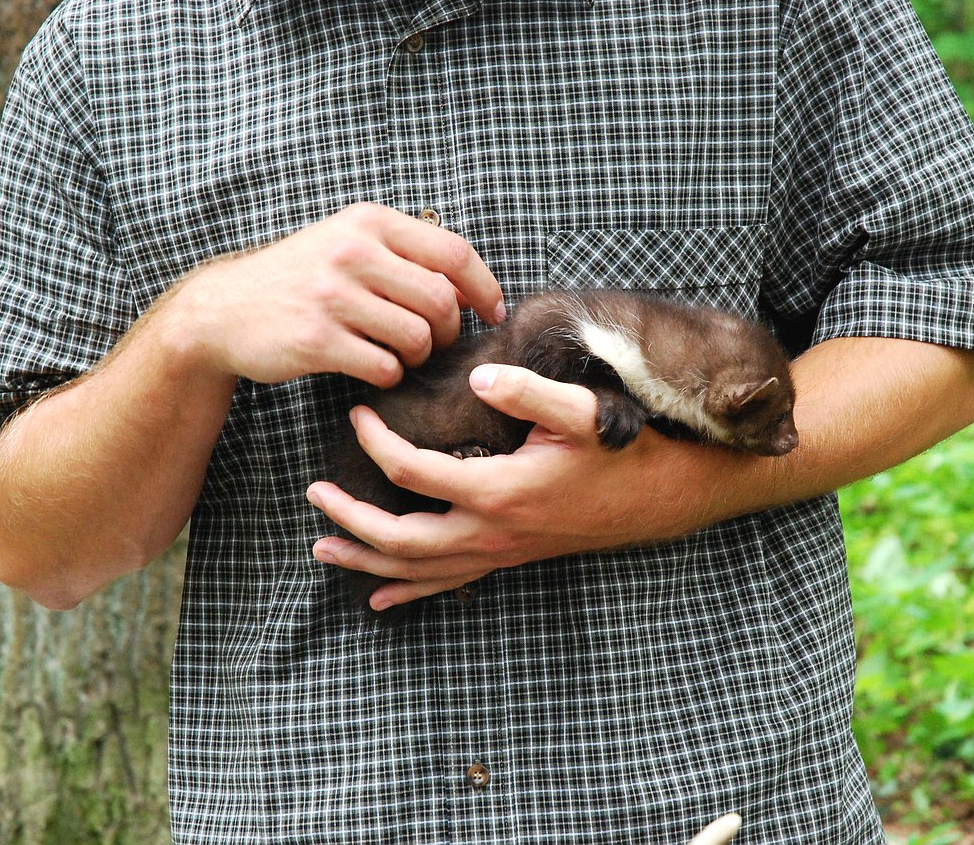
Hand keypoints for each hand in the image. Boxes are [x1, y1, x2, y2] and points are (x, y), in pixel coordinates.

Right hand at [160, 202, 504, 386]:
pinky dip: (388, 375)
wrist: (222, 310)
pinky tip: (371, 367)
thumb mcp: (346, 241)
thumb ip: (402, 252)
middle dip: (447, 331)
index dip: (484, 287)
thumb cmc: (300, 279)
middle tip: (432, 342)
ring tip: (397, 354)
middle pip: (441, 301)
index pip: (454, 252)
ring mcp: (332, 296)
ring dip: (417, 357)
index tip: (491, 312)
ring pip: (417, 338)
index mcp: (368, 222)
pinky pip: (384, 367)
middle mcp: (352, 252)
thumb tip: (471, 286)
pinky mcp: (316, 339)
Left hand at [307, 364, 733, 610]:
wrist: (660, 499)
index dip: (376, 442)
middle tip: (314, 494)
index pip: (412, 472)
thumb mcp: (582, 412)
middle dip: (351, 518)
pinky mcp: (508, 558)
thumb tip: (478, 372)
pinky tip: (379, 600)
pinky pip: (448, 584)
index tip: (358, 413)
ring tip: (323, 549)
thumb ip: (528, 391)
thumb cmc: (622, 453)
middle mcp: (490, 532)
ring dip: (367, 560)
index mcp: (498, 490)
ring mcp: (498, 552)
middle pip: (399, 538)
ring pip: (417, 570)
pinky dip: (408, 592)